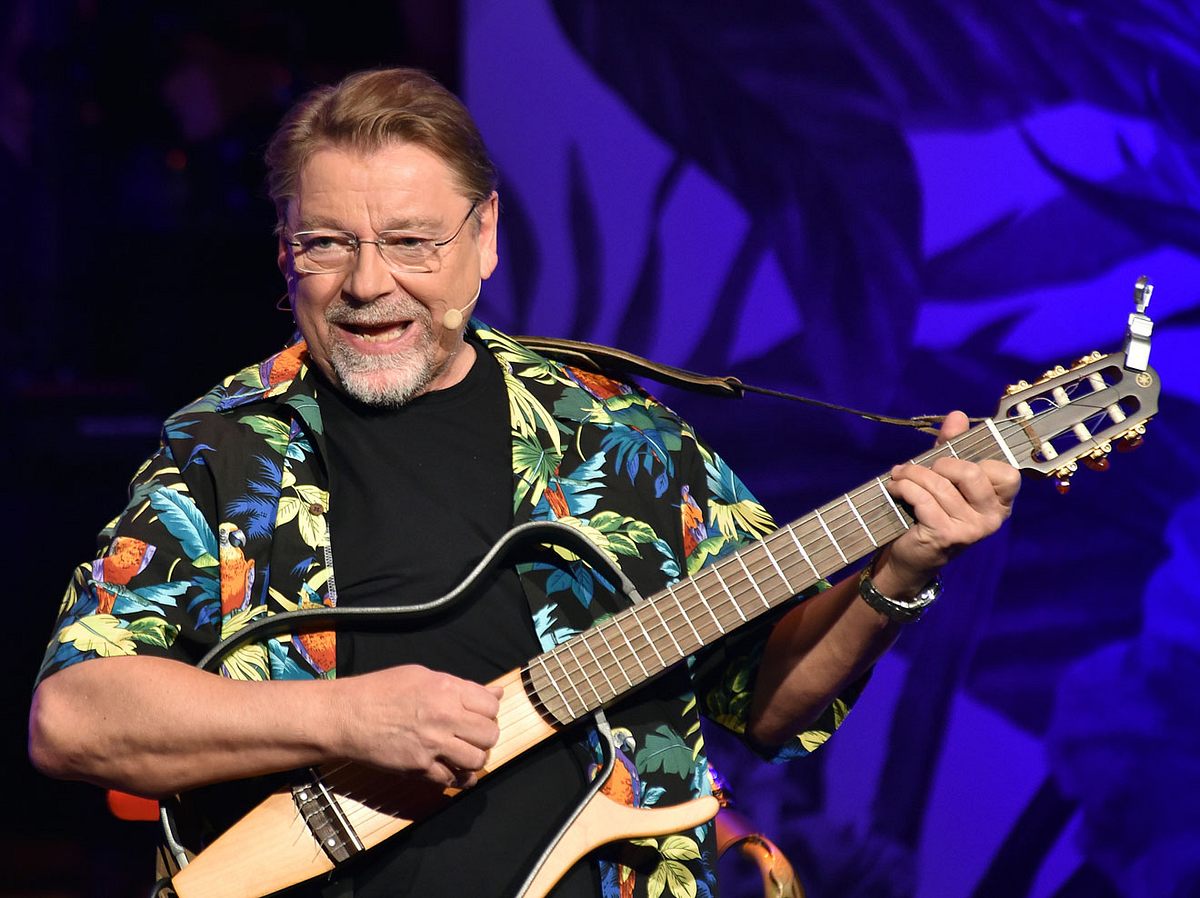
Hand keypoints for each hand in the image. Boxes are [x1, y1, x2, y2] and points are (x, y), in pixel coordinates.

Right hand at [334, 664, 502, 787]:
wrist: (346, 716)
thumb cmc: (381, 690)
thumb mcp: (422, 676)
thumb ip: (461, 686)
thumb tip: (496, 693)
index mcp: (447, 690)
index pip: (491, 706)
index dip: (488, 711)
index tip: (478, 714)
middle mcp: (444, 718)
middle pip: (490, 734)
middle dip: (485, 736)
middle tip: (472, 735)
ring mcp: (433, 745)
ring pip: (477, 760)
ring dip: (474, 758)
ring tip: (463, 753)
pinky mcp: (419, 768)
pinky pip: (452, 780)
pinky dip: (458, 778)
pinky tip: (454, 771)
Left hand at [878, 411, 1020, 595]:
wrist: (912, 554)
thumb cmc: (933, 510)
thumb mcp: (946, 476)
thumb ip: (954, 446)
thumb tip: (958, 415)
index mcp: (1000, 502)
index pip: (1006, 473)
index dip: (977, 460)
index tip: (952, 462)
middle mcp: (993, 518)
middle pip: (970, 473)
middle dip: (939, 464)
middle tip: (921, 469)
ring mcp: (971, 529)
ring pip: (939, 484)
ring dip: (912, 475)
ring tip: (899, 476)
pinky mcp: (946, 535)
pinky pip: (923, 499)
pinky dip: (904, 488)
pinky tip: (895, 489)